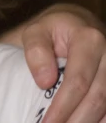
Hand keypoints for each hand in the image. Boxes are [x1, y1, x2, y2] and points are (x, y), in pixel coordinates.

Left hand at [19, 4, 105, 121]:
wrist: (76, 24)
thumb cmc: (52, 30)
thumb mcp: (36, 31)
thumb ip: (36, 51)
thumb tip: (45, 82)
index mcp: (89, 39)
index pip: (78, 80)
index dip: (63, 105)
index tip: (47, 122)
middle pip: (96, 98)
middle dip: (76, 120)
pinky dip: (100, 120)